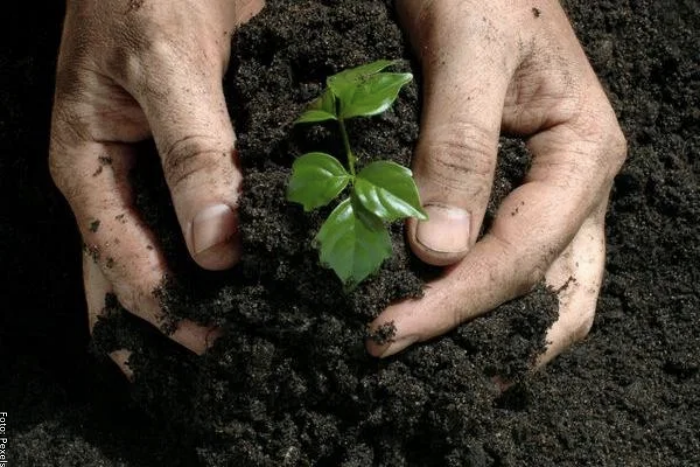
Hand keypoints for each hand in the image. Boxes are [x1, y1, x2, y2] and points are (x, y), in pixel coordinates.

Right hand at [49, 0, 262, 365]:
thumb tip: (215, 246)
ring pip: (158, 248)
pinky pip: (188, 214)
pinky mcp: (179, 154)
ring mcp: (143, 166)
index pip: (119, 259)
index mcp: (87, 164)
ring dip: (187, 291)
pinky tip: (238, 271)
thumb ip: (191, 150)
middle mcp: (111, 174)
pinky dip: (210, 247)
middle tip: (215, 361)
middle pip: (129, 268)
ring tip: (227, 333)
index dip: (162, 307)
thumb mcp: (166, 66)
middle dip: (164, 317)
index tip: (211, 342)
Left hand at [367, 0, 625, 365]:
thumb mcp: (469, 55)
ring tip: (422, 352)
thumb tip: (436, 250)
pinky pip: (509, 258)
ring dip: (485, 326)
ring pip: (539, 286)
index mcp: (582, 153)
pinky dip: (474, 292)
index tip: (390, 329)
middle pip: (551, 291)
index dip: (459, 300)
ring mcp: (549, 191)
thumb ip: (457, 149)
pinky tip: (433, 305)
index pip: (525, 253)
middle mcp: (577, 184)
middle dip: (482, 335)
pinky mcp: (514, 189)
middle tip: (402, 352)